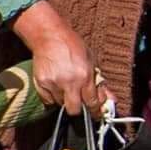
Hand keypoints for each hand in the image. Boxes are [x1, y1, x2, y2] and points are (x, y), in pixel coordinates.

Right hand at [12, 0, 113, 116]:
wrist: (50, 36)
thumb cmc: (72, 45)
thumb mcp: (91, 61)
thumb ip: (100, 83)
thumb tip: (110, 100)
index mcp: (84, 76)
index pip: (92, 102)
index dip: (95, 110)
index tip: (95, 113)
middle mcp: (68, 82)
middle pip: (74, 110)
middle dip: (79, 108)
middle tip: (80, 101)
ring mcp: (53, 84)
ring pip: (60, 105)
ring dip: (65, 99)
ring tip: (66, 86)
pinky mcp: (40, 84)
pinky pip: (47, 100)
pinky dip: (53, 96)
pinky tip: (56, 85)